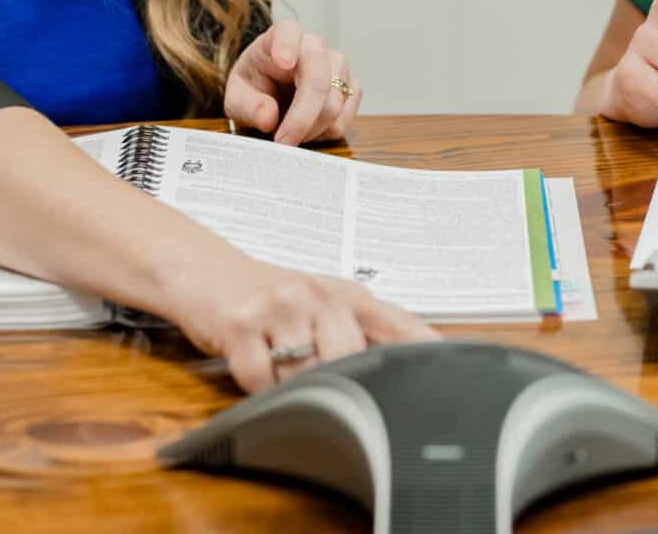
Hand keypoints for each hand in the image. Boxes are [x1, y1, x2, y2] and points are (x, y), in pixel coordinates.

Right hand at [168, 250, 437, 391]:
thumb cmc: (273, 298)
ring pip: (303, 375)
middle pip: (350, 361)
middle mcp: (320, 294)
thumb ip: (368, 335)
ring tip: (278, 365)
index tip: (452, 385)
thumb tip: (422, 367)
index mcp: (350, 295)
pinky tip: (250, 363)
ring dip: (290, 386)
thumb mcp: (325, 307)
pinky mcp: (239, 324)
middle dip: (335, 383)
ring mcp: (280, 306)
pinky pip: (259, 381)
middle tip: (316, 380)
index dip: (428, 359)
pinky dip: (254, 386)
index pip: (401, 330)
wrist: (206, 272)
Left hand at [224, 19, 360, 145]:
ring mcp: (337, 64)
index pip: (287, 31)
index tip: (283, 61)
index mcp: (280, 37)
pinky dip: (327, 132)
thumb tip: (269, 117)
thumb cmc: (254, 88)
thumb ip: (248, 106)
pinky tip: (309, 131)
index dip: (287, 44)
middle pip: (318, 78)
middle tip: (283, 142)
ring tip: (291, 136)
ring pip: (335, 102)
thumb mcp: (237, 98)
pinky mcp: (351, 86)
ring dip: (313, 128)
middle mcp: (313, 45)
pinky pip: (346, 115)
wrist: (272, 93)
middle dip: (302, 117)